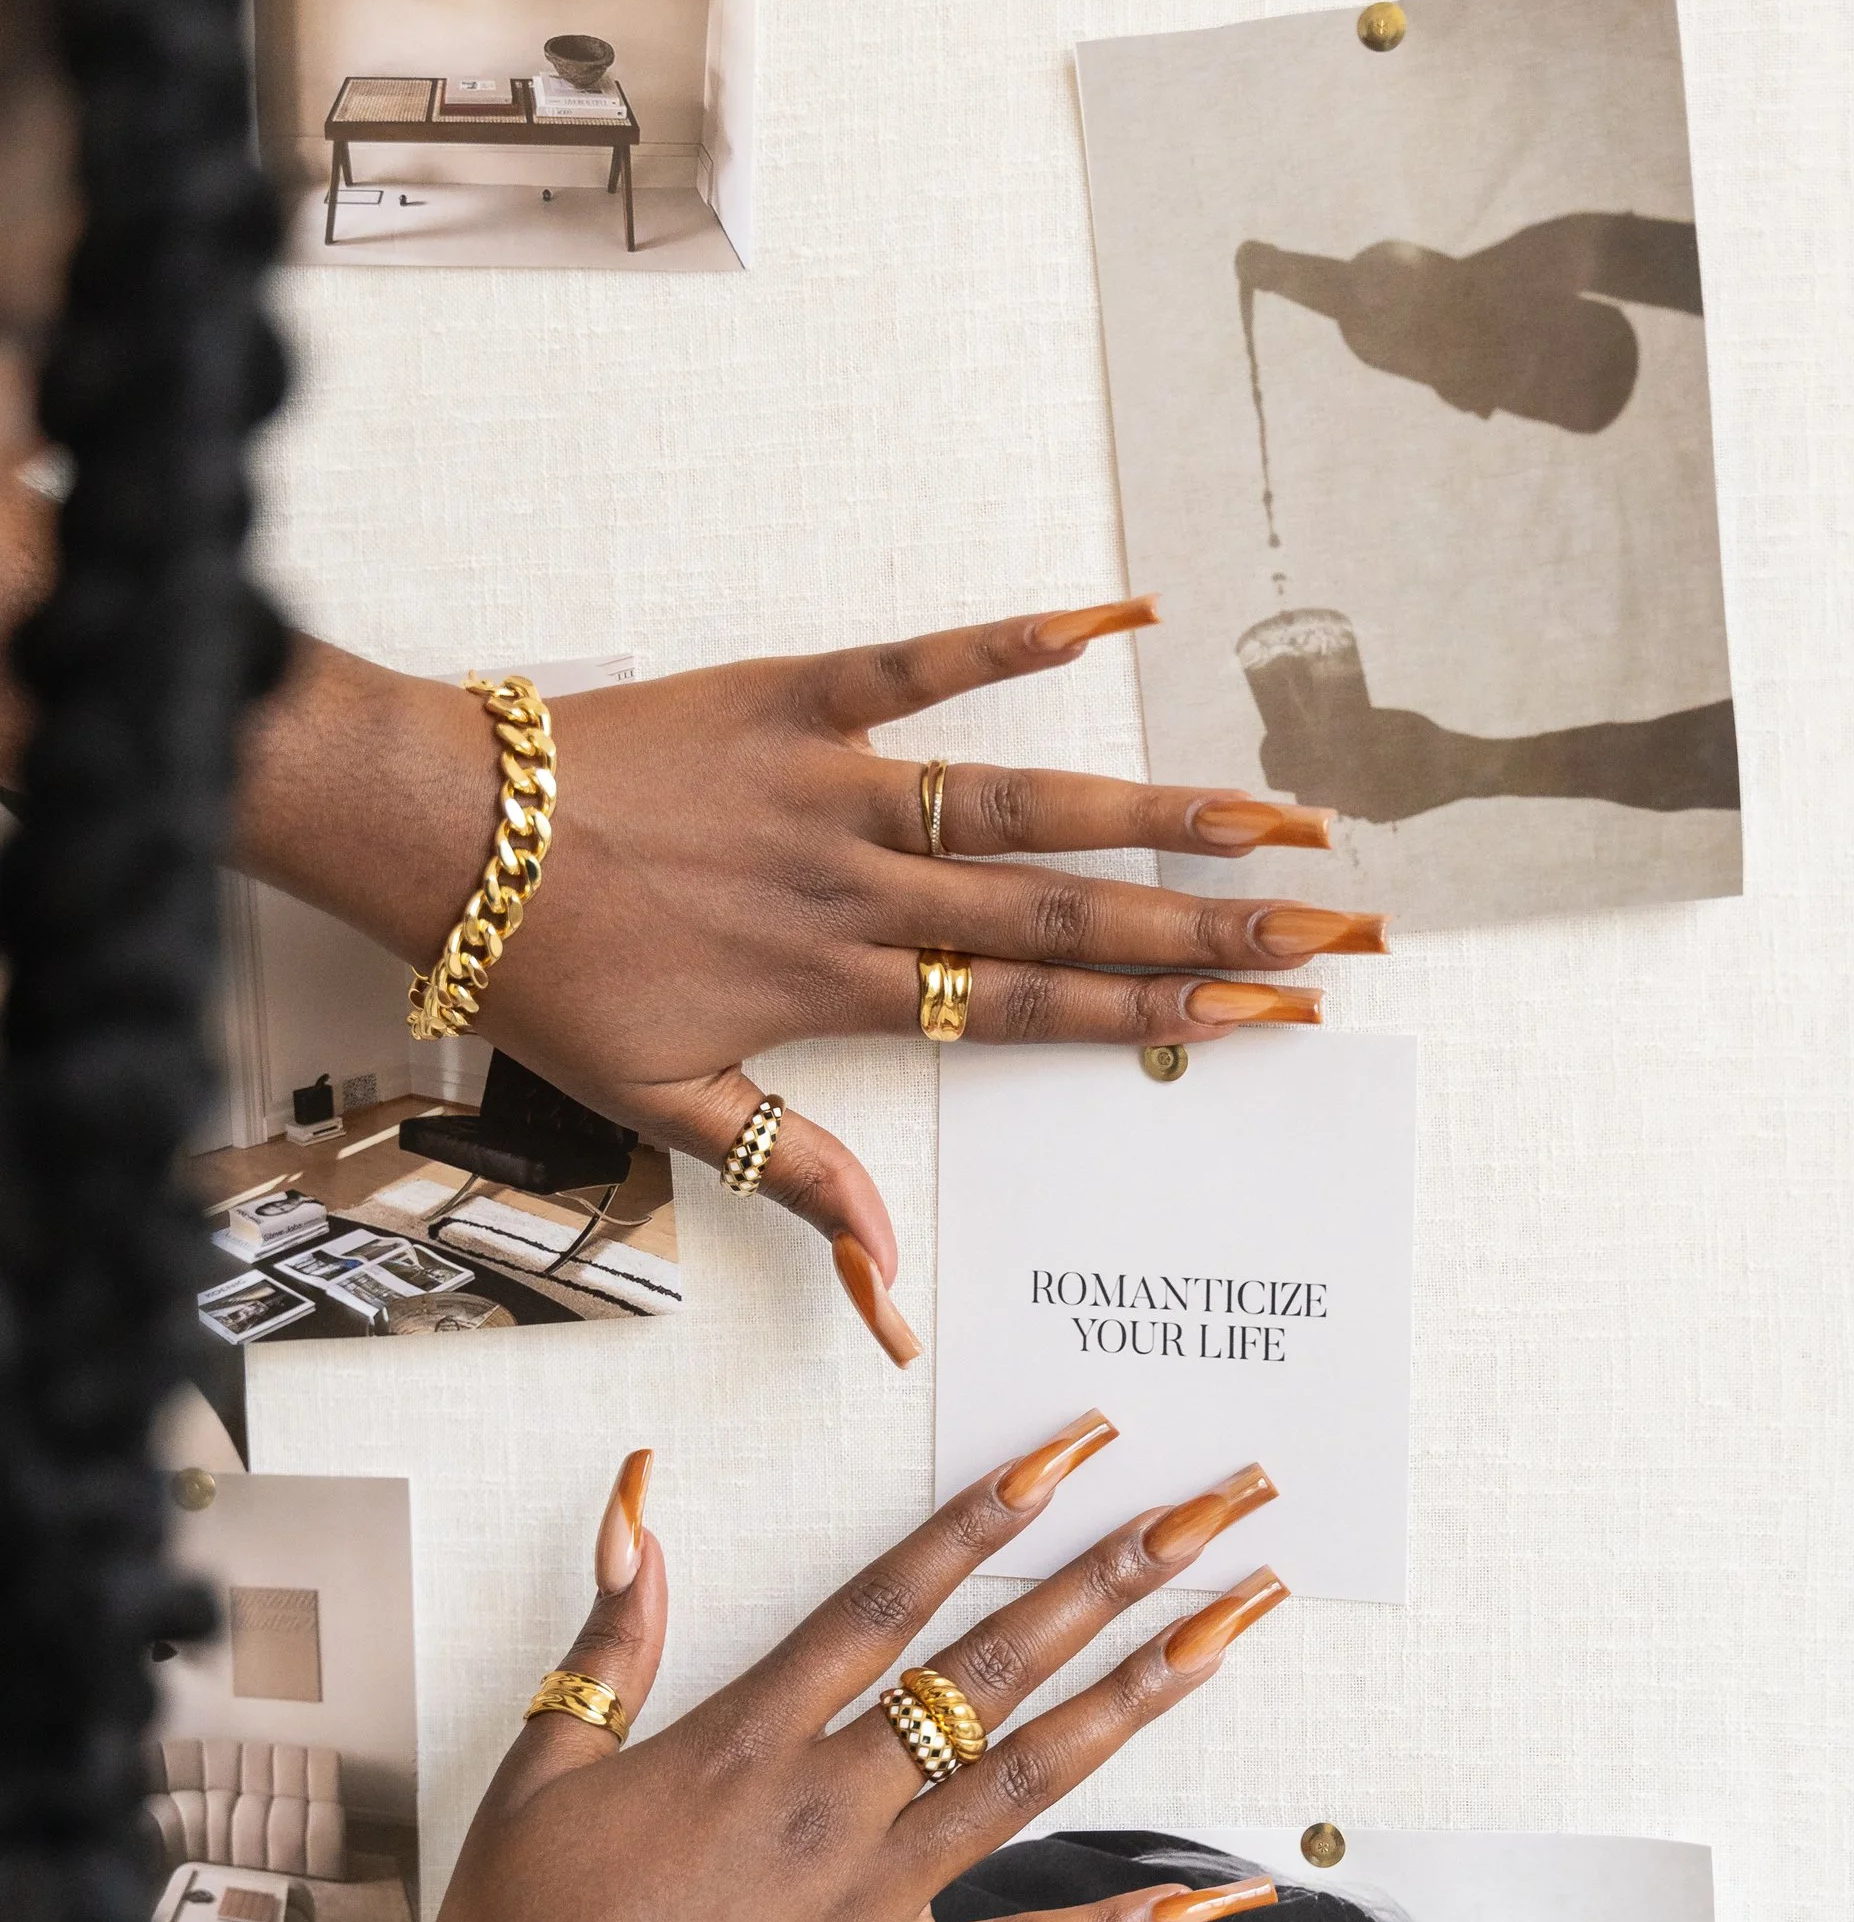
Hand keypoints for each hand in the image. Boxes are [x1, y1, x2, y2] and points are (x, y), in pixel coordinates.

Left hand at [228, 605, 1384, 1363]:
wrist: (441, 844)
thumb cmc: (549, 978)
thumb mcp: (669, 1111)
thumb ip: (803, 1184)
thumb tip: (890, 1304)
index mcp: (846, 988)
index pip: (1040, 1012)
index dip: (1168, 1020)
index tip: (1279, 1022)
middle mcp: (866, 888)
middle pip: (1074, 916)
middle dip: (1220, 929)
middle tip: (1344, 933)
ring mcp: (838, 786)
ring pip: (1031, 801)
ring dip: (1167, 810)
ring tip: (1283, 818)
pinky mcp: (795, 696)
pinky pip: (926, 660)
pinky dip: (1024, 634)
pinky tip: (1126, 617)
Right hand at [418, 1426, 1289, 1921]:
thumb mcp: (540, 1773)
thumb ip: (609, 1642)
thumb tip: (637, 1510)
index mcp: (749, 1742)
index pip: (890, 1599)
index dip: (985, 1517)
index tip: (1072, 1454)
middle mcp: (835, 1806)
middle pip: (994, 1667)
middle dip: (1110, 1580)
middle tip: (1207, 1514)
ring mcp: (879, 1900)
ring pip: (1035, 1778)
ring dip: (1141, 1698)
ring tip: (1232, 1629)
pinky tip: (1211, 1896)